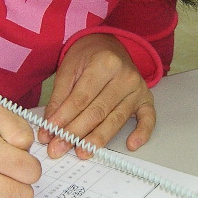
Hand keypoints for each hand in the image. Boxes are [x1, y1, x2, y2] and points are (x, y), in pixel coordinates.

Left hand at [41, 33, 155, 158]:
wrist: (108, 45)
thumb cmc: (87, 57)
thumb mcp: (68, 69)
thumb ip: (59, 98)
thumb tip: (49, 126)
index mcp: (105, 63)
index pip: (81, 98)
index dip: (63, 118)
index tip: (49, 134)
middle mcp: (125, 76)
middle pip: (98, 111)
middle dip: (76, 133)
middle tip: (59, 148)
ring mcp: (138, 89)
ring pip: (116, 119)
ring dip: (98, 139)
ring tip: (82, 152)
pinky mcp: (146, 99)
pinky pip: (148, 119)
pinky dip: (142, 133)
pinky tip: (131, 145)